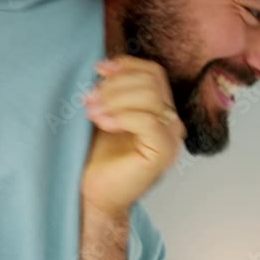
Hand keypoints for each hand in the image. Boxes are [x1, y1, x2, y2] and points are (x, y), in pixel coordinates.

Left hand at [81, 55, 186, 218]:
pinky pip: (149, 120)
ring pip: (151, 97)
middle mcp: (171, 122)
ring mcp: (171, 137)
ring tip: (92, 112)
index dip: (127, 66)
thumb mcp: (106, 114)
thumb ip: (114, 91)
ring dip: (115, 99)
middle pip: (152, 81)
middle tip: (89, 100)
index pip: (154, 73)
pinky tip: (104, 123)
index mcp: (160, 110)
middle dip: (115, 85)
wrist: (94, 195)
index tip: (99, 69)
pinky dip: (123, 116)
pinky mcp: (164, 152)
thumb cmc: (98, 159)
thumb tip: (106, 65)